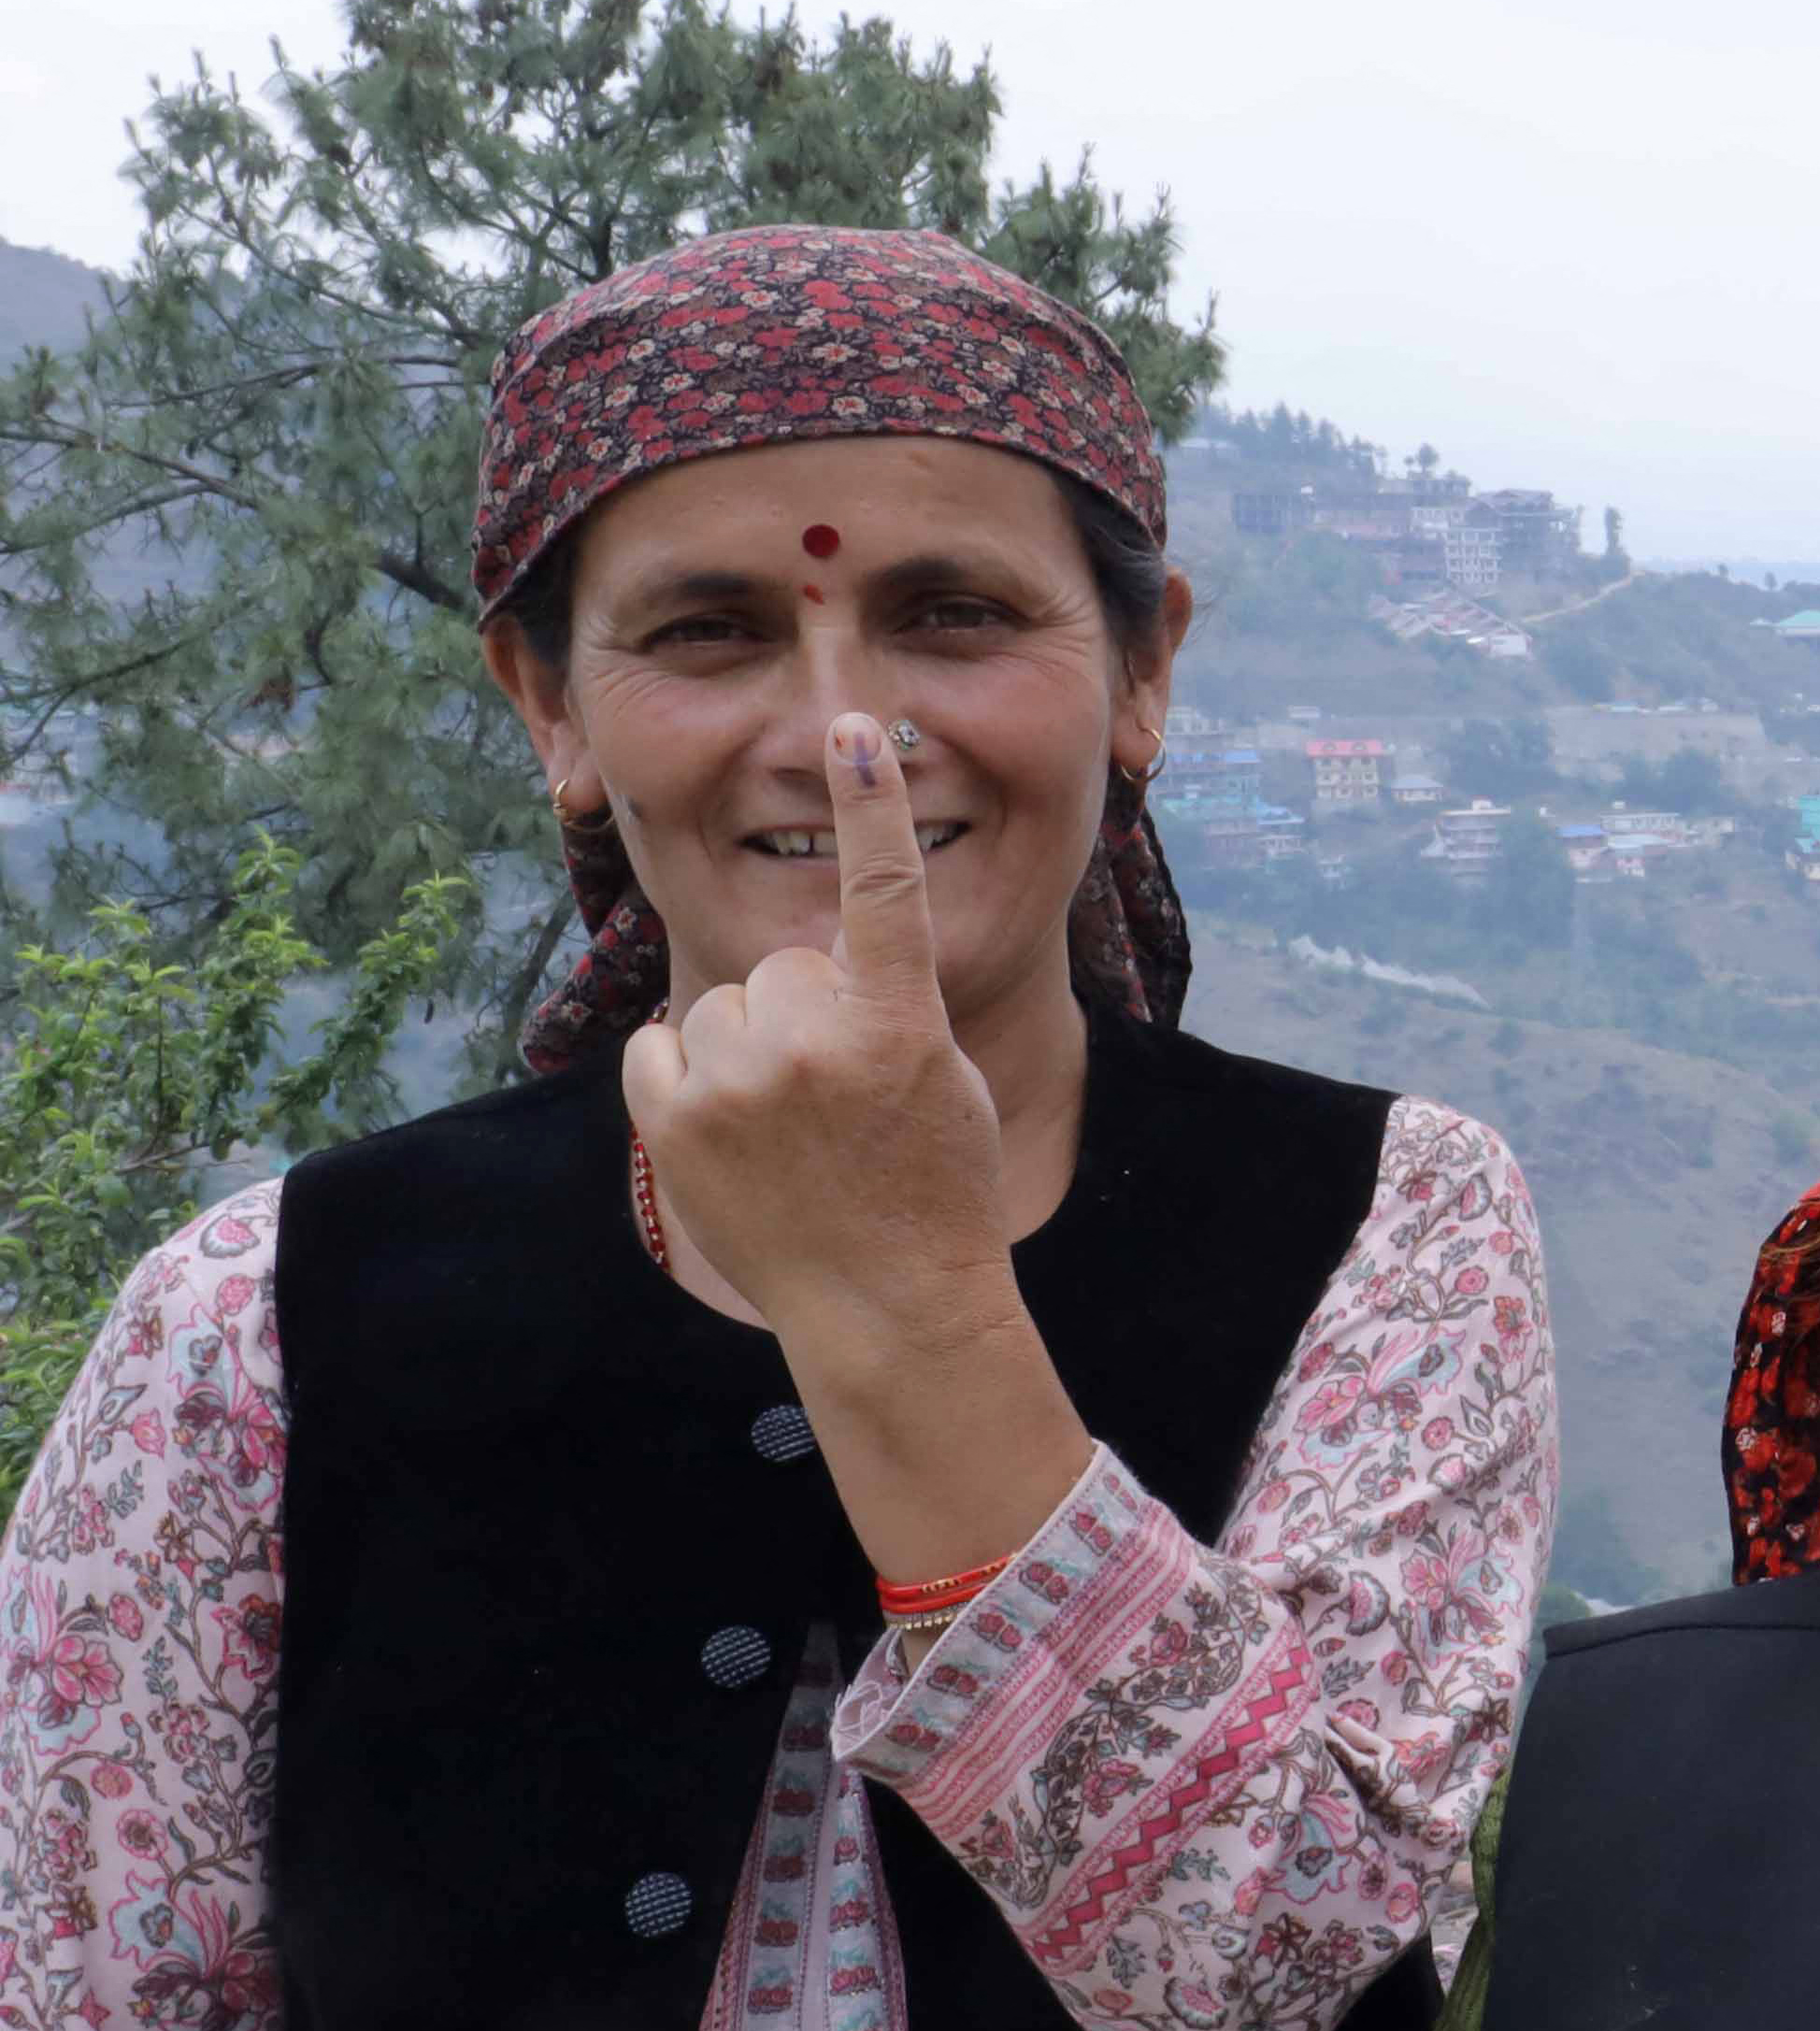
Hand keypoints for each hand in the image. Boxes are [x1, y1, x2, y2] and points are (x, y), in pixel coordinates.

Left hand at [624, 712, 1012, 1358]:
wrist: (886, 1302)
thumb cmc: (932, 1188)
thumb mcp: (945, 1079)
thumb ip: (889, 1006)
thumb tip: (817, 964)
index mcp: (898, 1027)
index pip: (883, 893)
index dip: (869, 805)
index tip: (851, 728)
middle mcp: (811, 1044)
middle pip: (789, 967)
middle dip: (809, 1013)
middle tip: (843, 1096)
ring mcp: (735, 1084)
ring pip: (727, 1005)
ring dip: (751, 1048)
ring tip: (790, 1126)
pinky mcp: (671, 1119)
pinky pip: (663, 1044)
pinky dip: (688, 1075)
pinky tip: (730, 1129)